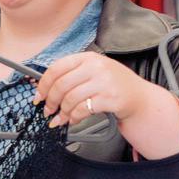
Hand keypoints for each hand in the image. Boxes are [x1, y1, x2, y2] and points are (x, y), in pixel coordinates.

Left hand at [34, 52, 158, 127]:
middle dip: (50, 101)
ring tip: (60, 118)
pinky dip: (74, 117)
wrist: (140, 97)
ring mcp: (104, 82)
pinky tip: (73, 120)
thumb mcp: (94, 72)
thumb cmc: (114, 85)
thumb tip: (44, 88)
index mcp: (88, 58)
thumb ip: (72, 75)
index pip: (57, 68)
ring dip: (61, 112)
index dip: (43, 84)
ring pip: (70, 99)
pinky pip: (83, 109)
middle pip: (61, 85)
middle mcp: (96, 67)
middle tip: (47, 111)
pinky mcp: (110, 98)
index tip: (38, 96)